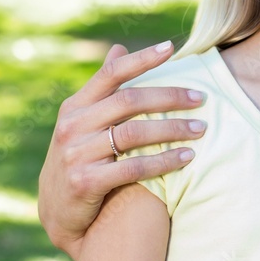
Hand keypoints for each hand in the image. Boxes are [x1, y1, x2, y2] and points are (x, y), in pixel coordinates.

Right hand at [37, 41, 205, 260]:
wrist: (58, 213)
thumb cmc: (80, 158)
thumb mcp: (83, 122)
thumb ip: (104, 89)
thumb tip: (120, 48)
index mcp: (75, 107)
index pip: (111, 74)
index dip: (141, 59)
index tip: (170, 48)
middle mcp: (72, 126)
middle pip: (129, 101)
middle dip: (170, 97)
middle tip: (201, 98)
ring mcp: (77, 154)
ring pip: (134, 133)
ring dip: (173, 129)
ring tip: (201, 129)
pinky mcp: (86, 182)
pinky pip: (135, 167)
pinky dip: (164, 161)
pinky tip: (187, 157)